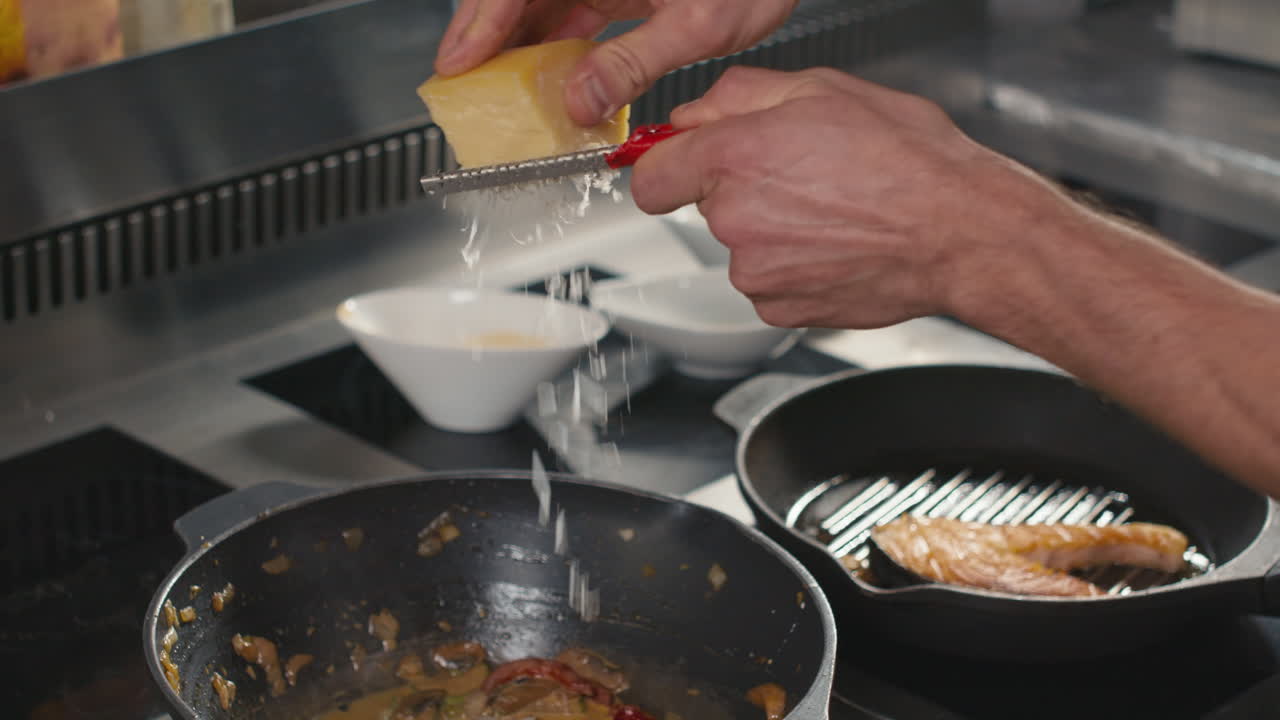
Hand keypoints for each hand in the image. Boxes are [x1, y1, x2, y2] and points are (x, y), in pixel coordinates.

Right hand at [433, 0, 797, 125]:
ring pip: (540, 4)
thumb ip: (633, 63)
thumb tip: (580, 102)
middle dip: (488, 40)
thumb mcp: (698, 25)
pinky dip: (557, 46)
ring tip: (506, 94)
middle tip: (465, 87)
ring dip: (521, 48)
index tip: (457, 64)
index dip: (479, 25)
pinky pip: (571, 11)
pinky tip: (555, 81)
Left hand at [630, 66, 1061, 329]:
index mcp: (736, 156)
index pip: (649, 176)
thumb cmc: (910, 162)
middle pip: (704, 206)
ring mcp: (755, 271)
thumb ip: (739, 95)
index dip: (666, 167)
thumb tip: (692, 114)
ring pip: (740, 245)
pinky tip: (836, 246)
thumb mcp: (824, 89)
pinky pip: (766, 282)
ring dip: (771, 230)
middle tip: (802, 175)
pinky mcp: (778, 308)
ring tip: (832, 212)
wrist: (961, 233)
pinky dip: (792, 266)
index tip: (678, 167)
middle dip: (740, 189)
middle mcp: (736, 218)